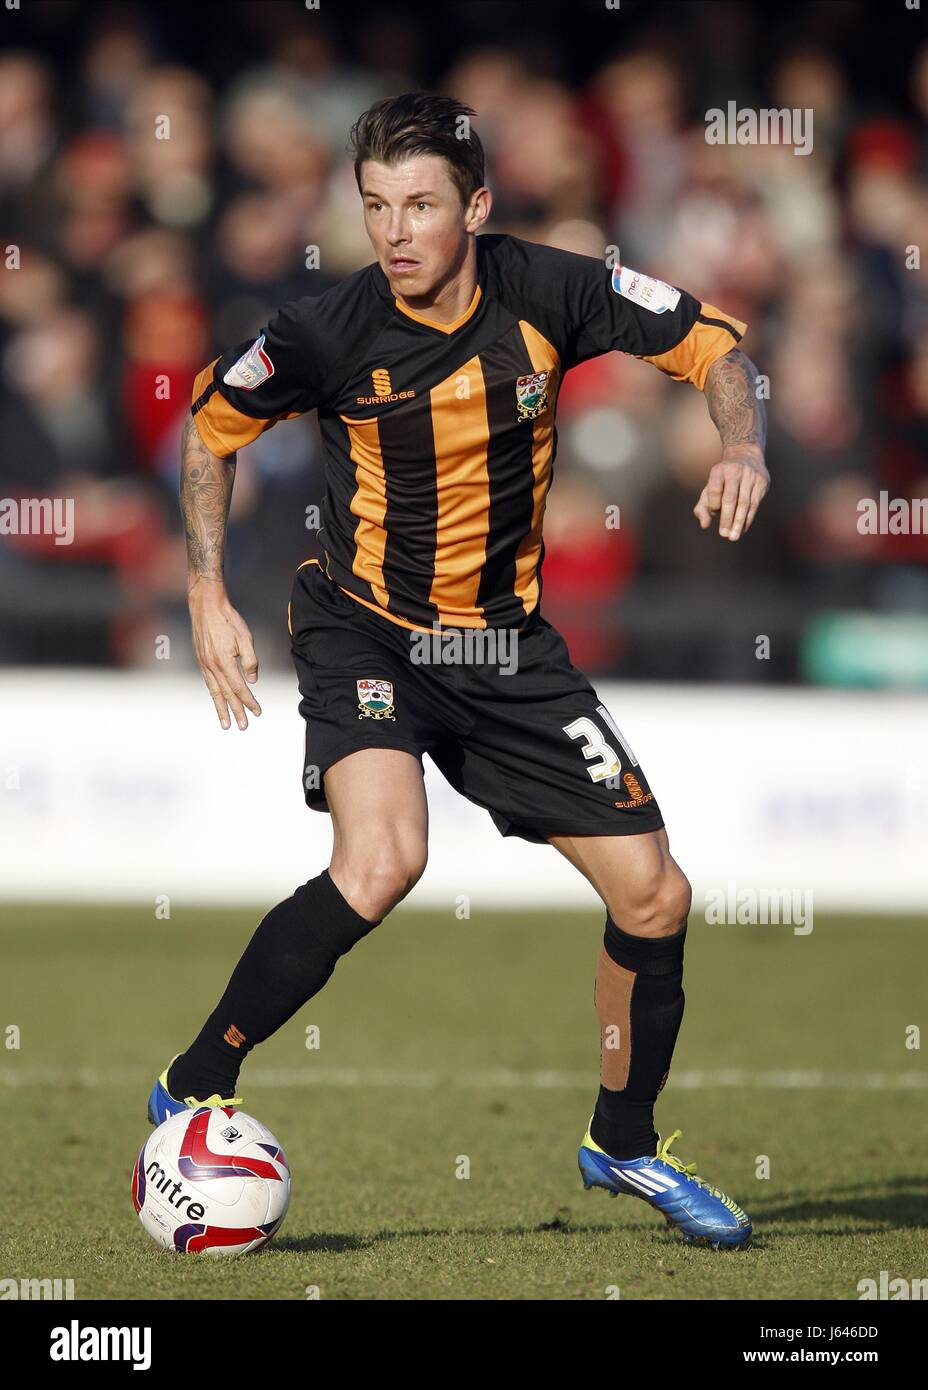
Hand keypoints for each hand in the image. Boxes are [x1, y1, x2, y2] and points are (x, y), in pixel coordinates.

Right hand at [187, 578, 260, 729]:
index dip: (249, 701)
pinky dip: (213, 695)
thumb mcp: (245, 637)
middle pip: (226, 694)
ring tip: (225, 724)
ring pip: (214, 692)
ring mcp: (204, 664)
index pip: (239, 688)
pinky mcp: (200, 660)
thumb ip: (250, 660)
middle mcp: (212, 666)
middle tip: (243, 727)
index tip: (257, 712)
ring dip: (221, 709)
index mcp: (225, 661)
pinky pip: (208, 682)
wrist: (205, 605)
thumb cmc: (228, 619)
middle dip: (236, 712)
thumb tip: (252, 680)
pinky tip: (217, 701)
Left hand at [693, 448, 769, 540]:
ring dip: (739, 522)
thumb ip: (703, 508)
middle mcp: (735, 471)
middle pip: (731, 498)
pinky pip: (755, 504)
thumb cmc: (723, 480)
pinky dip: (748, 518)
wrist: (746, 457)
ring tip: (733, 537)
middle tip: (724, 534)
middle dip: (727, 518)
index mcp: (719, 471)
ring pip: (745, 503)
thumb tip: (704, 525)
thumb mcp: (710, 489)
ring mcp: (750, 476)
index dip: (713, 503)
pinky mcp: (762, 482)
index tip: (714, 512)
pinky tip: (742, 529)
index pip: (715, 490)